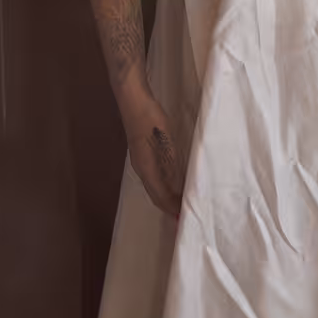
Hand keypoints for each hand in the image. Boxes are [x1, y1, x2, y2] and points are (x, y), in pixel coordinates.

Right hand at [126, 96, 184, 217]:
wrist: (133, 100)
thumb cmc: (150, 119)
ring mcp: (141, 160)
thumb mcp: (166, 141)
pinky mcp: (143, 152)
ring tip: (180, 203)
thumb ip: (171, 165)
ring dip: (167, 196)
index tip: (184, 218)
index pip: (160, 196)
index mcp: (146, 168)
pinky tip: (173, 182)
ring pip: (154, 186)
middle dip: (168, 206)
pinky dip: (164, 185)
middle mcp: (141, 168)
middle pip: (155, 194)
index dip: (172, 208)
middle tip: (183, 215)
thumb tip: (178, 189)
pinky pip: (154, 176)